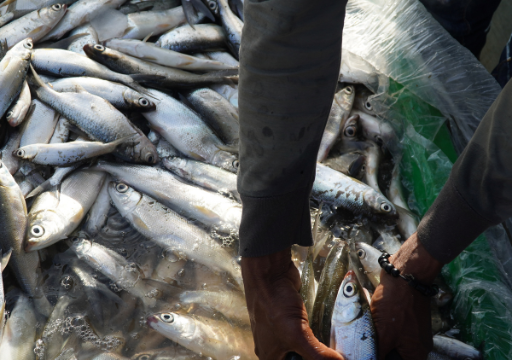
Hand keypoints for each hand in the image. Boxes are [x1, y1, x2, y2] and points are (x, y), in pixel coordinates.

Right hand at [242, 247, 344, 359]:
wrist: (269, 273)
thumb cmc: (275, 305)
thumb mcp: (296, 334)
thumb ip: (317, 353)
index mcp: (271, 356)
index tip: (330, 359)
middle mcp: (275, 346)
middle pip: (300, 356)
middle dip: (316, 354)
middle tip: (335, 350)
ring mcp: (283, 329)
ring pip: (304, 343)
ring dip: (318, 342)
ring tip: (334, 341)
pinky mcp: (291, 316)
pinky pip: (305, 328)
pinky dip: (316, 328)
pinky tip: (328, 326)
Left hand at [370, 233, 442, 359]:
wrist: (404, 274)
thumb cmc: (395, 304)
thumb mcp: (383, 334)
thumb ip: (378, 352)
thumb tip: (369, 359)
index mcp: (416, 354)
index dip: (381, 358)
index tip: (371, 353)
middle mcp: (418, 345)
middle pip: (395, 355)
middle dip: (380, 348)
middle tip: (369, 339)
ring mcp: (413, 331)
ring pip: (392, 342)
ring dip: (379, 338)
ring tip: (369, 329)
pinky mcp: (407, 318)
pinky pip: (393, 328)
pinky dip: (382, 326)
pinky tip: (373, 319)